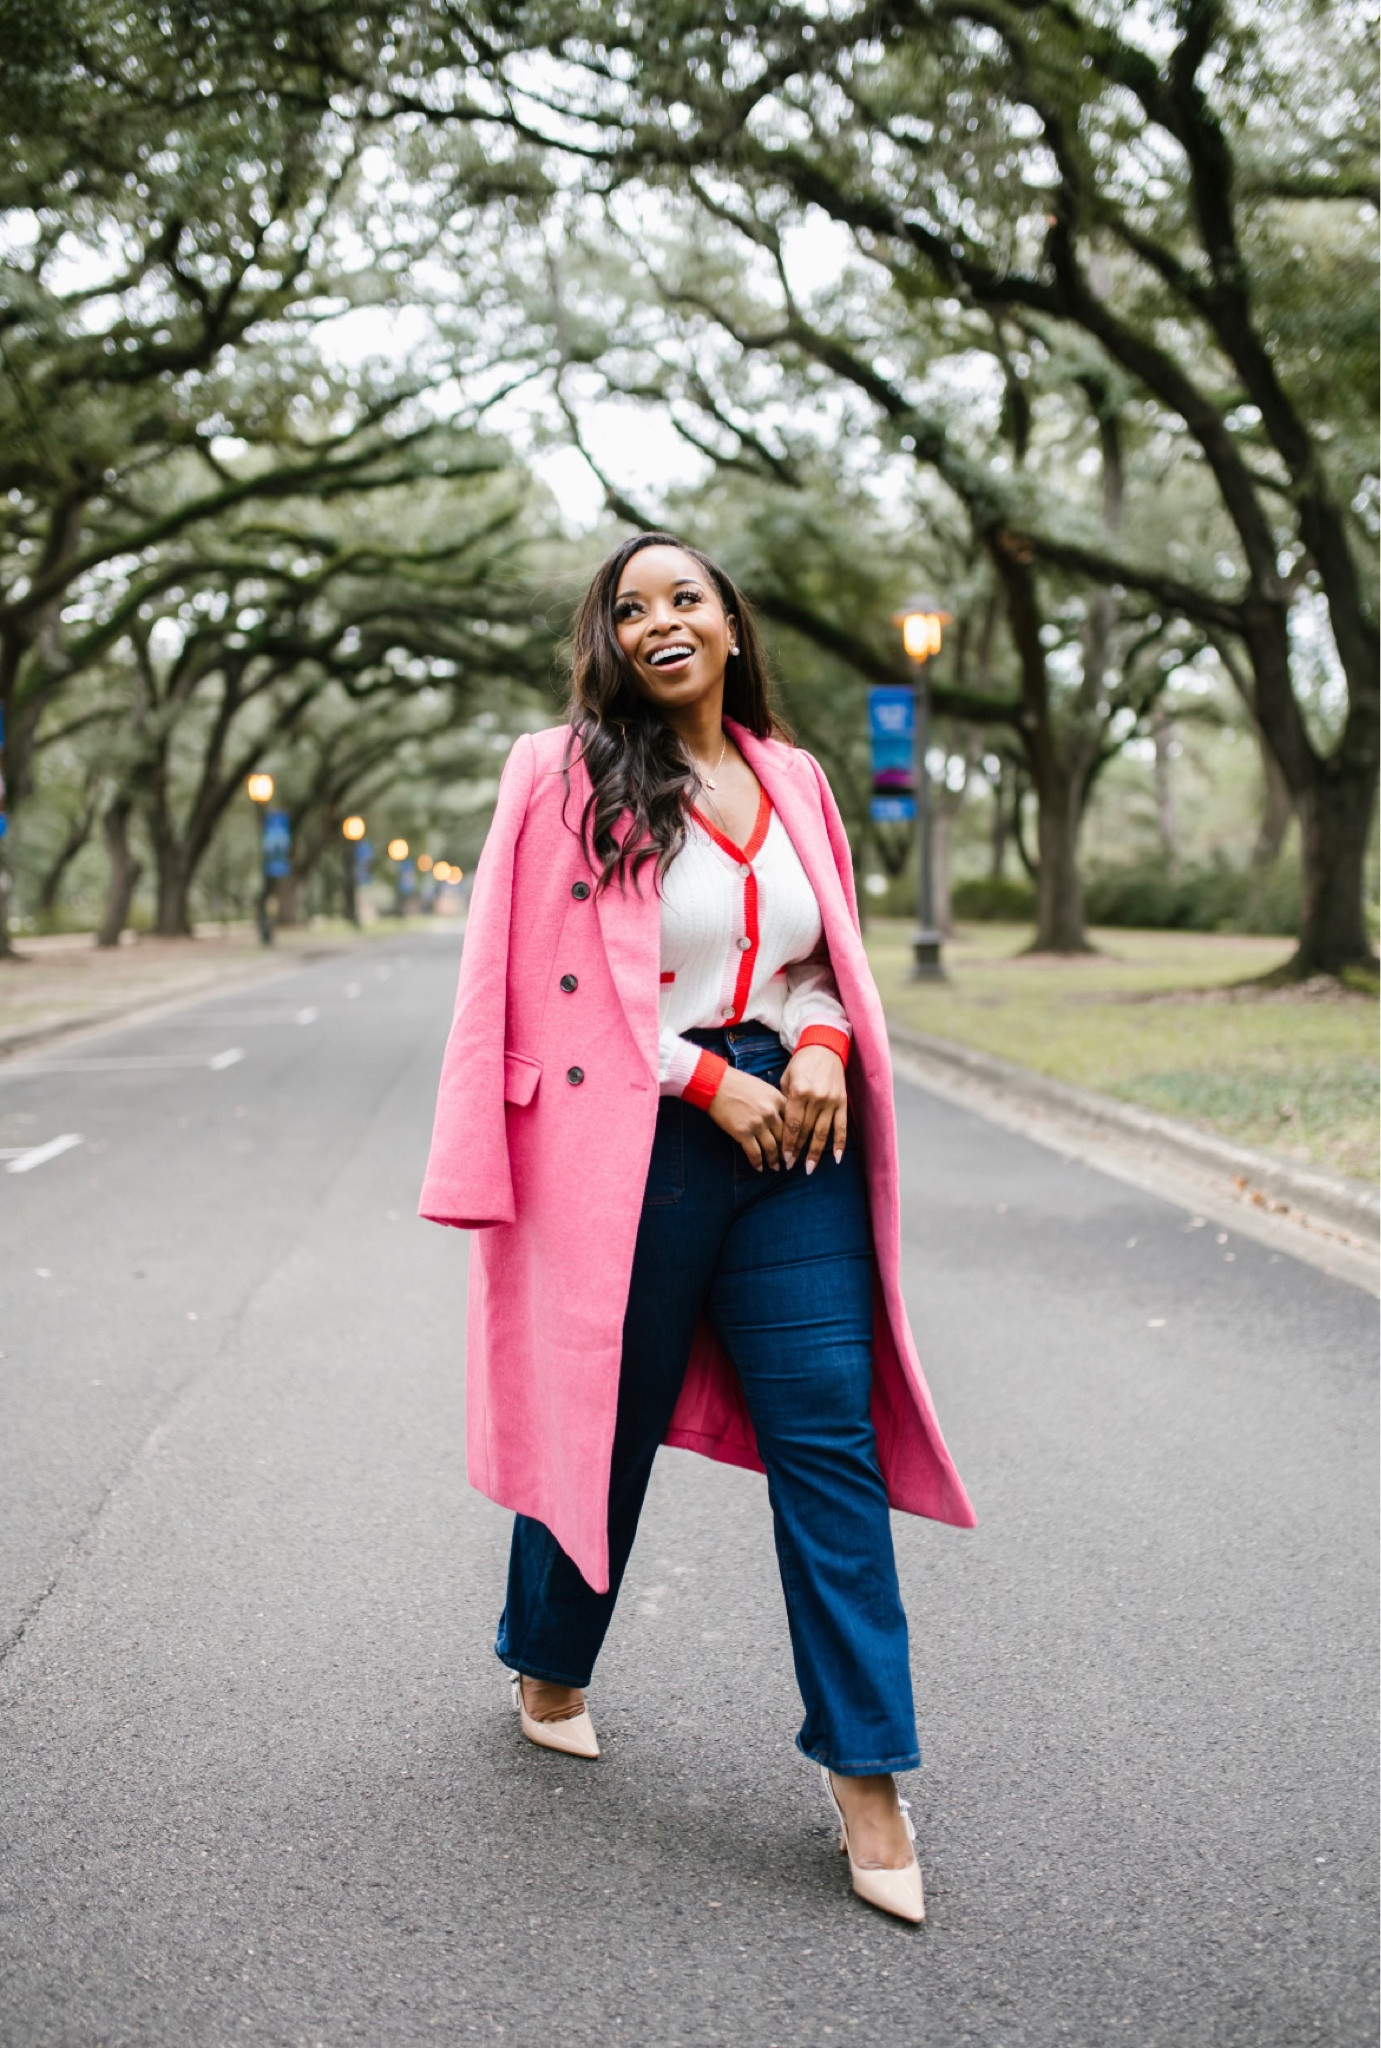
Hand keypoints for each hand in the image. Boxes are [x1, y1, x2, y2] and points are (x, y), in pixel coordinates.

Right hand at [706, 1065, 786, 1170]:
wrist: (715, 1084)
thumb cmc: (737, 1082)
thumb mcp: (763, 1087)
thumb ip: (774, 1101)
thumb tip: (781, 1116)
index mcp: (778, 1099)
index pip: (793, 1121)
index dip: (796, 1136)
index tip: (796, 1145)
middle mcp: (771, 1113)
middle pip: (785, 1137)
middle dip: (787, 1151)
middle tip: (788, 1160)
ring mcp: (757, 1124)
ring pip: (771, 1148)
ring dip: (774, 1160)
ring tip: (775, 1167)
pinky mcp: (743, 1133)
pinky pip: (754, 1152)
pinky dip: (757, 1162)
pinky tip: (759, 1168)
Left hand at [779, 1044, 846, 1172]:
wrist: (824, 1047)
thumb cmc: (801, 1063)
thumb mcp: (787, 1078)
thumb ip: (785, 1101)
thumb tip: (782, 1124)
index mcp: (799, 1092)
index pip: (792, 1124)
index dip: (788, 1143)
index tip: (783, 1157)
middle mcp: (816, 1098)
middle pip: (806, 1131)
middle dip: (798, 1150)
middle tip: (790, 1166)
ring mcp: (831, 1101)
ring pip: (822, 1133)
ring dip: (816, 1152)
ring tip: (809, 1168)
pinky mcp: (842, 1102)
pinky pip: (841, 1126)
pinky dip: (840, 1143)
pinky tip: (836, 1158)